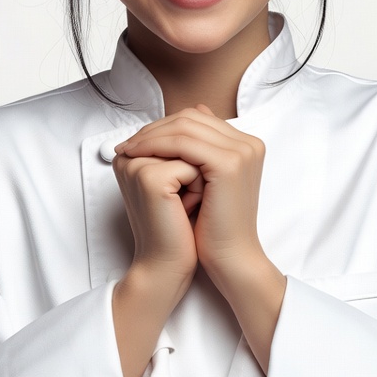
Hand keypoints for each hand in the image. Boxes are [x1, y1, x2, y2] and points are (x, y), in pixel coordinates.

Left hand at [114, 105, 265, 284]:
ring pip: (185, 126)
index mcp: (246, 145)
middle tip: (127, 143)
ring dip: (151, 135)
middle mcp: (249, 144)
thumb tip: (184, 124)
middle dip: (154, 128)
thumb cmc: (214, 226)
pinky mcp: (229, 163)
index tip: (136, 141)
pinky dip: (156, 145)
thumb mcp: (204, 183)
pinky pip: (183, 143)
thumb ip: (197, 153)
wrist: (230, 258)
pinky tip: (138, 155)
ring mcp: (242, 151)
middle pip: (191, 118)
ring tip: (128, 150)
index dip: (164, 126)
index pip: (198, 118)